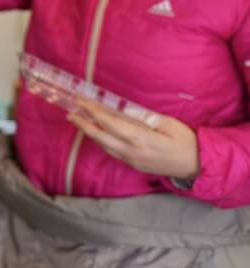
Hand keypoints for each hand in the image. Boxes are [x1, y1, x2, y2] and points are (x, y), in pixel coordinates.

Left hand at [67, 98, 199, 180]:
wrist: (198, 166)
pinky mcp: (133, 165)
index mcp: (141, 139)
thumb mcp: (168, 123)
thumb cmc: (186, 140)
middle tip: (70, 113)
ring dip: (90, 133)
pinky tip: (96, 133)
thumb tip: (124, 110)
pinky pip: (112, 152)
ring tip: (78, 120)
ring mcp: (132, 161)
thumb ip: (144, 117)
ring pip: (104, 146)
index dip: (94, 113)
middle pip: (101, 137)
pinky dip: (101, 141)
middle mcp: (132, 152)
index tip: (81, 102)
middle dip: (83, 124)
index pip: (111, 124)